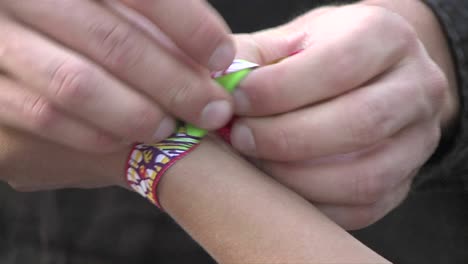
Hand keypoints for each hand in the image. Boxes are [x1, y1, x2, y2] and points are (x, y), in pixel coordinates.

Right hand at [0, 0, 234, 152]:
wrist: (29, 35)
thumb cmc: (86, 23)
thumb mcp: (114, 8)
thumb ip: (155, 23)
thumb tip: (215, 55)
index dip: (190, 26)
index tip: (222, 57)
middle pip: (113, 41)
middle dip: (174, 82)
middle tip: (213, 109)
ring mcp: (0, 41)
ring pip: (77, 84)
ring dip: (138, 113)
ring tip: (172, 127)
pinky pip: (46, 116)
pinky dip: (97, 132)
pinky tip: (129, 138)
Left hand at [232, 1, 457, 229]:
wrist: (367, 77)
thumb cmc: (321, 56)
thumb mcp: (291, 40)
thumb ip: (253, 57)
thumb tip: (214, 87)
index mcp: (387, 36)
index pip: (338, 65)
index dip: (280, 89)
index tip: (236, 101)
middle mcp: (417, 87)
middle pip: (359, 122)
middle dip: (287, 137)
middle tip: (241, 137)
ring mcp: (418, 140)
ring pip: (364, 175)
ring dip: (297, 177)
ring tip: (255, 164)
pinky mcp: (404, 182)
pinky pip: (362, 208)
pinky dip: (312, 205)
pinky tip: (278, 188)